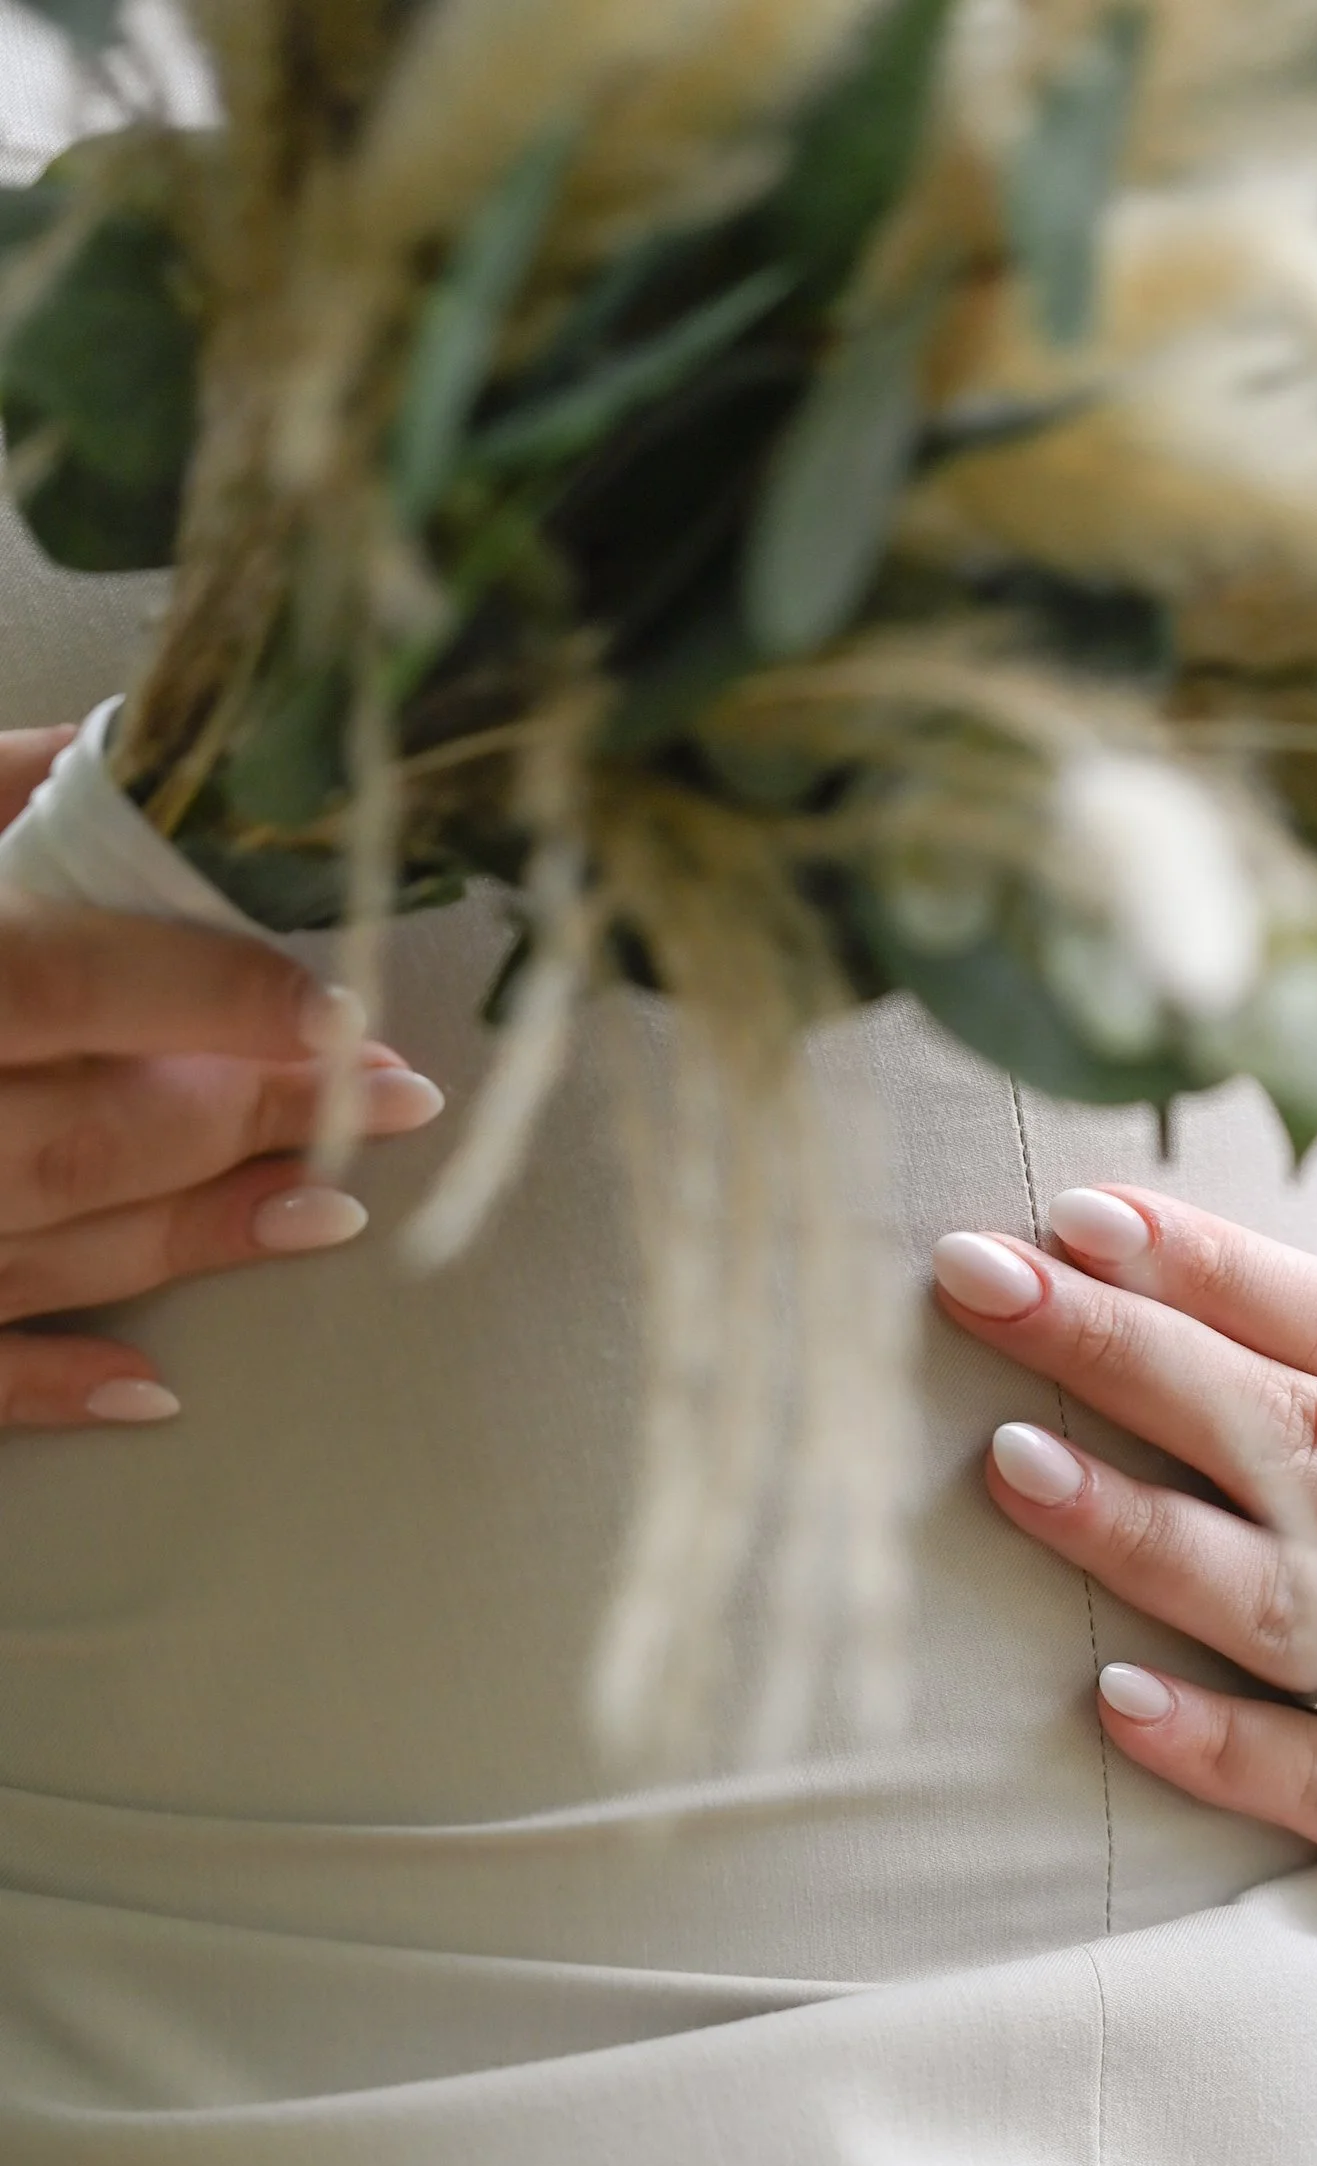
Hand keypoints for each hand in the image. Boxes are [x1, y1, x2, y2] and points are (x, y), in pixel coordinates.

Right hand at [0, 726, 444, 1431]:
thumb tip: (114, 754)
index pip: (74, 983)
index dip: (221, 994)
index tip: (343, 1005)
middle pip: (97, 1125)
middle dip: (260, 1116)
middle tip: (399, 1099)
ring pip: (54, 1247)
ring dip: (203, 1239)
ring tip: (330, 1209)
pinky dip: (48, 1385)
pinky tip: (150, 1392)